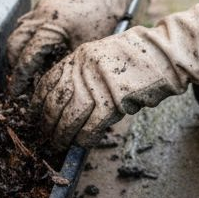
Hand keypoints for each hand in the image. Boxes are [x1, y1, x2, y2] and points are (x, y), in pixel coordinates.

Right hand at [4, 0, 151, 93]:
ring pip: (16, 34)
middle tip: (18, 84)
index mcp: (52, 25)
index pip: (28, 56)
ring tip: (24, 72)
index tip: (16, 93)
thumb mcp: (85, 48)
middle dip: (14, 65)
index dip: (20, 77)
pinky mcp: (40, 7)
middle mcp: (40, 15)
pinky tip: (33, 55)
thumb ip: (64, 65)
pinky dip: (24, 42)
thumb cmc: (100, 21)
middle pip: (14, 44)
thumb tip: (47, 87)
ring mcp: (38, 9)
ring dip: (17, 54)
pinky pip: (24, 27)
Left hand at [33, 4, 198, 147]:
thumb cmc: (137, 58)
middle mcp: (83, 69)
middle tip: (47, 136)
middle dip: (47, 122)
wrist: (164, 54)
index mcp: (79, 57)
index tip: (34, 115)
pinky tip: (82, 143)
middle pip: (55, 101)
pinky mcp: (114, 100)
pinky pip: (91, 126)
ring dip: (62, 134)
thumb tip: (67, 102)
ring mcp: (98, 85)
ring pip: (69, 116)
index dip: (37, 103)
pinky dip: (84, 138)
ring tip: (60, 143)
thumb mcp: (103, 57)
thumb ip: (83, 74)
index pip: (47, 82)